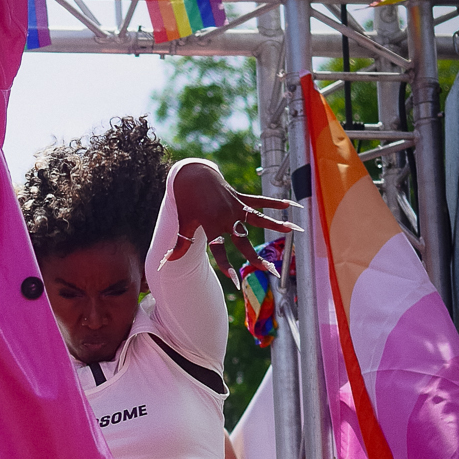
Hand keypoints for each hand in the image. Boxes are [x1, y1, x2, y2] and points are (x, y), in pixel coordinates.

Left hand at [170, 160, 301, 280]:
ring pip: (258, 219)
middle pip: (244, 242)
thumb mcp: (183, 224)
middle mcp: (226, 218)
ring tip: (293, 230)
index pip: (221, 251)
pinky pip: (259, 200)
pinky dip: (274, 202)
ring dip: (275, 224)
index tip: (235, 281)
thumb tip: (165, 263)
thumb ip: (180, 245)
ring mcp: (235, 207)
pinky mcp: (240, 197)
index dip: (227, 267)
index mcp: (212, 227)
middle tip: (270, 271)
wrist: (191, 176)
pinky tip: (290, 205)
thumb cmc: (186, 203)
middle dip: (256, 257)